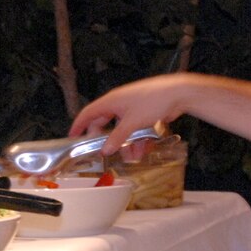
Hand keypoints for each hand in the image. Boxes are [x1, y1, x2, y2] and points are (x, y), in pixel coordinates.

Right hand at [69, 74, 193, 153]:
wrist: (177, 93)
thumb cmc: (153, 100)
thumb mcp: (132, 122)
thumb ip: (117, 137)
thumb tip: (105, 150)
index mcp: (111, 101)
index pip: (88, 113)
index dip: (79, 125)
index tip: (73, 137)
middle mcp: (119, 104)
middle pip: (105, 124)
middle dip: (108, 140)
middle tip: (107, 153)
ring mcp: (131, 108)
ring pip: (122, 130)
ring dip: (126, 144)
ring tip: (133, 156)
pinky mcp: (143, 113)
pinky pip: (134, 129)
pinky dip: (137, 140)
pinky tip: (144, 149)